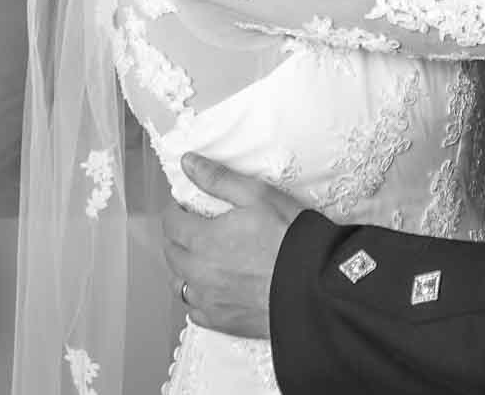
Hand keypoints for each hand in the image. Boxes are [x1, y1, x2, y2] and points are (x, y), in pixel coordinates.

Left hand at [160, 154, 306, 339]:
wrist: (313, 286)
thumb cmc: (289, 238)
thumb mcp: (258, 195)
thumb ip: (218, 179)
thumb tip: (188, 163)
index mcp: (203, 240)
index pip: (171, 223)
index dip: (176, 211)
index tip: (185, 207)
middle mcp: (199, 272)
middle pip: (171, 253)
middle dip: (178, 237)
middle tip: (193, 227)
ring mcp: (209, 300)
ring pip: (179, 283)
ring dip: (184, 268)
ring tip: (201, 257)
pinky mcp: (222, 321)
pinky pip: (194, 310)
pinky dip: (198, 297)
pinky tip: (212, 288)